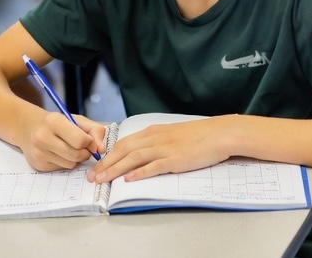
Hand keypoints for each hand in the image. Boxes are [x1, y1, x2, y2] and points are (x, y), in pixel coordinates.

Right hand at [19, 110, 104, 171]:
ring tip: (69, 148)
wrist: (27, 127)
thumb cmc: (56, 123)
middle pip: (76, 155)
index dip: (90, 143)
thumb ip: (94, 130)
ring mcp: (39, 153)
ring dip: (75, 159)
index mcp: (54, 121)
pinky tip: (58, 153)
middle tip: (81, 147)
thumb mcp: (76, 119)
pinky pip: (61, 169)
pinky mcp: (38, 165)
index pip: (80, 140)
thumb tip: (101, 149)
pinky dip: (65, 162)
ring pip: (70, 164)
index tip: (89, 140)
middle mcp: (43, 137)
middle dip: (84, 153)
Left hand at [87, 117, 230, 183]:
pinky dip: (139, 172)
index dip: (108, 155)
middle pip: (123, 150)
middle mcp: (155, 138)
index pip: (124, 142)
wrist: (219, 133)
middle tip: (92, 177)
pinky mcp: (175, 159)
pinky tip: (129, 179)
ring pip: (133, 158)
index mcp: (153, 131)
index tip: (97, 165)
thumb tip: (141, 154)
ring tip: (103, 180)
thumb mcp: (172, 134)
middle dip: (105, 164)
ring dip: (115, 169)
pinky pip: (154, 166)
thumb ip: (156, 142)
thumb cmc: (198, 135)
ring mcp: (165, 148)